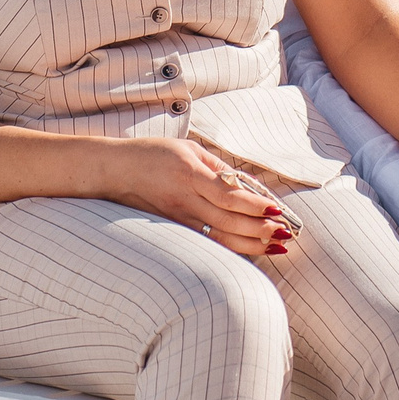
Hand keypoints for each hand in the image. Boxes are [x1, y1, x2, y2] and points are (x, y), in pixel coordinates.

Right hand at [107, 138, 293, 257]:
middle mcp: (183, 199)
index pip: (227, 194)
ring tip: (276, 246)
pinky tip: (251, 251)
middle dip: (260, 229)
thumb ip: (219, 167)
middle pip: (227, 220)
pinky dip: (230, 248)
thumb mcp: (188, 148)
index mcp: (189, 173)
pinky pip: (206, 241)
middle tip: (285, 233)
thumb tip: (250, 186)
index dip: (254, 204)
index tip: (276, 210)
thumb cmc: (152, 154)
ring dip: (251, 244)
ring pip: (219, 237)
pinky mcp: (172, 229)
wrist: (113, 171)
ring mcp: (177, 218)